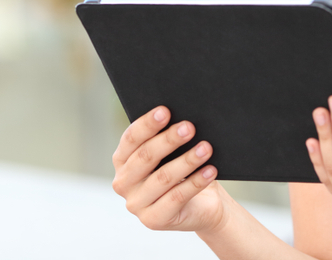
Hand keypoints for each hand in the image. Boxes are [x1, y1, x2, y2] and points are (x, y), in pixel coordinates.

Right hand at [111, 106, 226, 232]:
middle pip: (145, 157)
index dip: (147, 124)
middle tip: (189, 127)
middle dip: (169, 140)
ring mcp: (136, 204)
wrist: (202, 206)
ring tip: (206, 148)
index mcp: (121, 160)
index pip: (131, 138)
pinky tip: (210, 170)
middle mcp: (123, 183)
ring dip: (187, 160)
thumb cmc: (184, 171)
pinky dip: (196, 182)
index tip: (165, 111)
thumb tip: (180, 117)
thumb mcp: (171, 153)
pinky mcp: (153, 220)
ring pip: (163, 178)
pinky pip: (177, 197)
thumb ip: (166, 138)